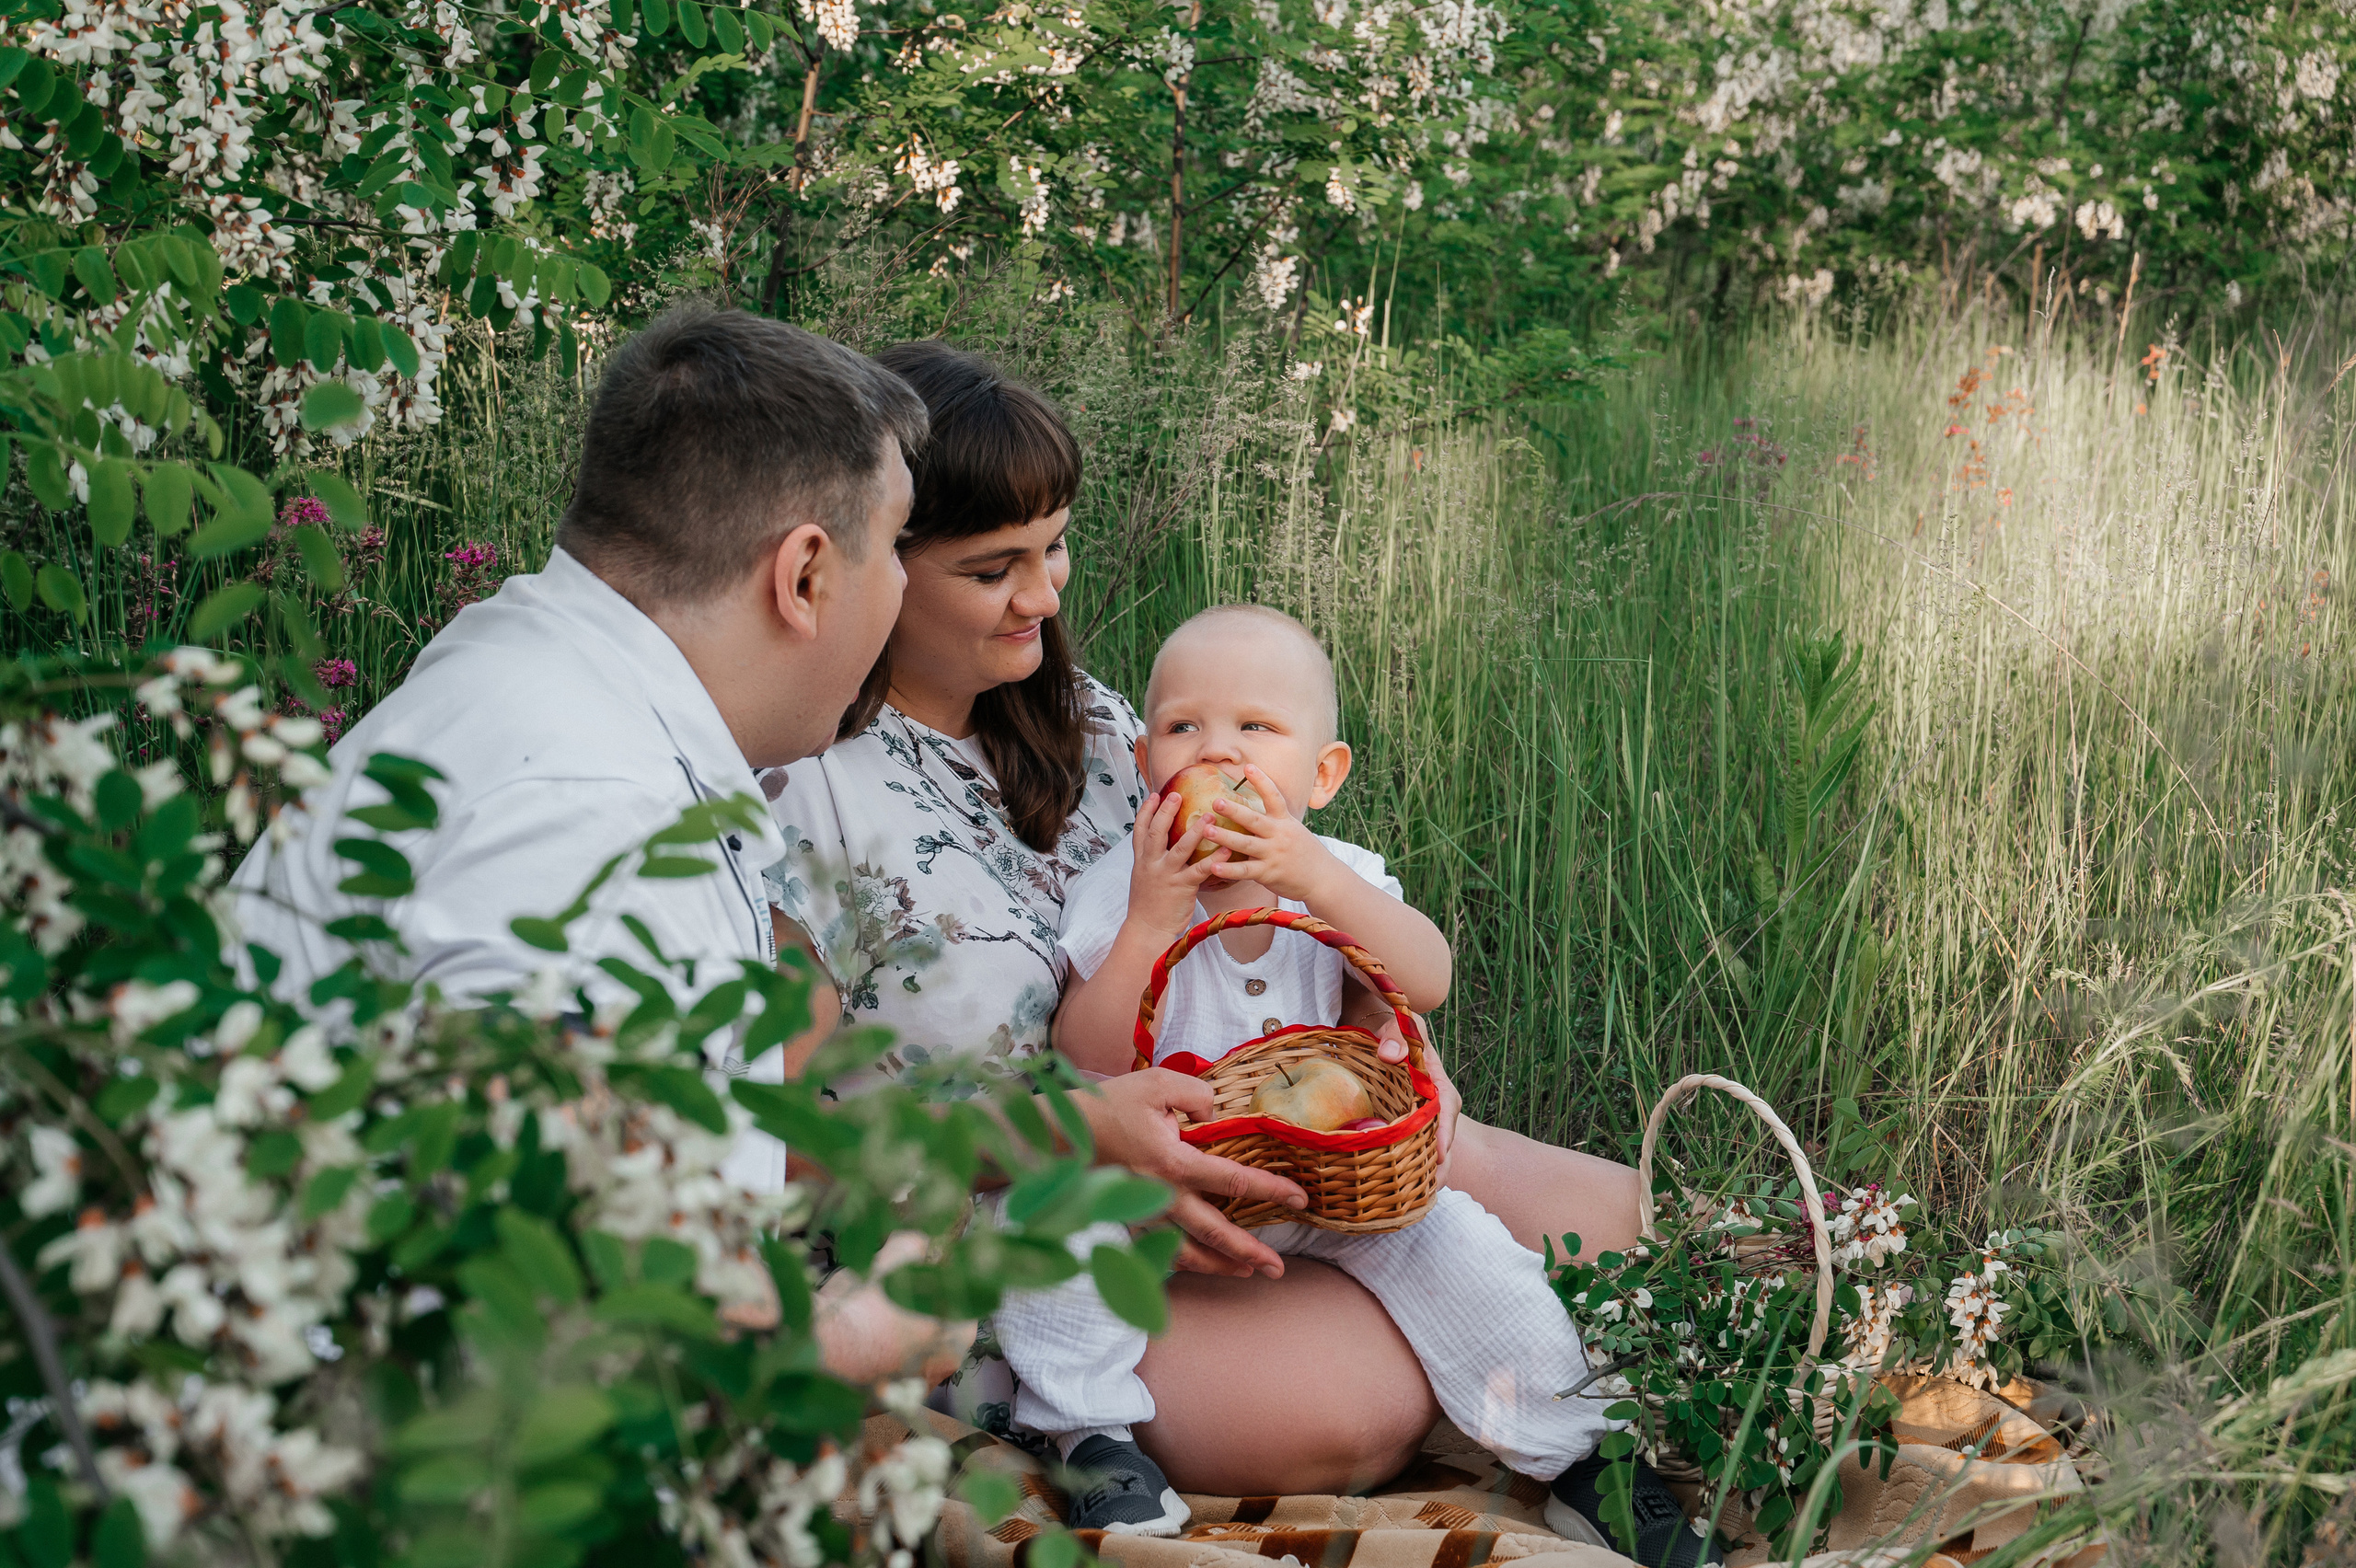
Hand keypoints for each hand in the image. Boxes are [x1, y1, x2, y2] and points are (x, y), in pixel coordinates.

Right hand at [1078, 1068, 1306, 1277]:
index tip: (1298, 1199)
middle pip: (1215, 1234)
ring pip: (1187, 1251)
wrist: (1058, 1134)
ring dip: (1219, 1265)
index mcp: (1173, 1163)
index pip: (1234, 1182)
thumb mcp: (1157, 1083)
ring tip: (1245, 1272)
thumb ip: (1196, 1094)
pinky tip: (1199, 1262)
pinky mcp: (1129, 1219)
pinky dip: (1183, 1260)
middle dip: (1249, 1253)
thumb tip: (1215, 1115)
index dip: (1271, 1190)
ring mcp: (1144, 1214)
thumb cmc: (1107, 1106)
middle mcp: (1162, 1197)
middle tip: (1277, 1268)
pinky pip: (1160, 1249)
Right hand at [1128, 788, 1230, 939]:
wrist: (1146, 929)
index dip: (1146, 811)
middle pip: (1156, 832)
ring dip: (1195, 831)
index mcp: (1141, 861)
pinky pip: (1200, 870)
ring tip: (1210, 816)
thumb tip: (1164, 846)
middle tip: (1176, 794)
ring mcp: (1166, 875)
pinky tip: (1227, 850)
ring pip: (1180, 848)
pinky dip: (1214, 859)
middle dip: (1165, 812)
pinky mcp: (1181, 887)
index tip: (1154, 795)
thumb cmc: (1149, 905)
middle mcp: (1151, 864)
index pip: (1140, 830)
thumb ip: (1152, 861)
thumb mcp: (1144, 878)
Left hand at [1195, 764, 1339, 901]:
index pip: (1274, 797)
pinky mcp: (1268, 873)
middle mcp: (1279, 835)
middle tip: (1216, 802)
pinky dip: (1228, 869)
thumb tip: (1254, 808)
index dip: (1262, 781)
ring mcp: (1273, 854)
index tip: (1248, 766)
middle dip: (1234, 811)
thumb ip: (1275, 820)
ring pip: (1246, 844)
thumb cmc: (1304, 853)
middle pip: (1254, 820)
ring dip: (1225, 837)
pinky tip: (1212, 866)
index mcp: (1285, 821)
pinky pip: (1245, 871)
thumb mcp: (1293, 830)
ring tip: (1207, 831)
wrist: (1322, 879)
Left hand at [1371, 1012, 1458, 1184]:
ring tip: (1420, 1199)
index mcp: (1436, 1080)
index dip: (1444, 1133)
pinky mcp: (1409, 1123)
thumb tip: (1391, 1055)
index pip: (1446, 1109)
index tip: (1442, 1155)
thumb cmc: (1393, 1026)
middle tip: (1433, 1191)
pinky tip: (1402, 1188)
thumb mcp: (1399, 1023)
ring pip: (1430, 1147)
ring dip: (1427, 1172)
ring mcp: (1422, 1115)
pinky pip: (1415, 1145)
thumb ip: (1396, 1034)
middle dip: (1440, 1165)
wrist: (1382, 1029)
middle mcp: (1435, 1102)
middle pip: (1443, 1137)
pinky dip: (1412, 1165)